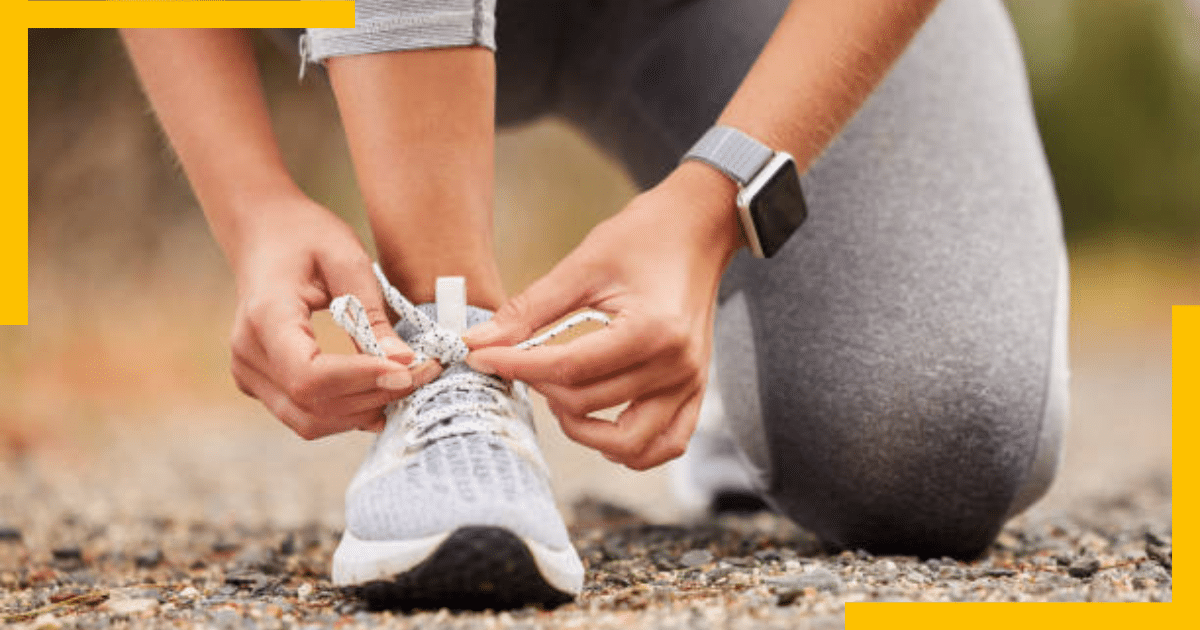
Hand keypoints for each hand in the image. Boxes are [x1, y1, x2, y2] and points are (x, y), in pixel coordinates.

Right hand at [228, 194, 441, 438]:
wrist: (263, 232)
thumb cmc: (305, 236)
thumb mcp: (347, 259)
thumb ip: (371, 313)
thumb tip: (403, 362)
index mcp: (265, 317)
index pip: (310, 375)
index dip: (361, 380)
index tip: (407, 369)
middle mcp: (248, 354)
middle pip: (313, 405)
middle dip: (374, 396)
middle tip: (423, 372)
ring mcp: (249, 374)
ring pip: (310, 421)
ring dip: (364, 410)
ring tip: (405, 380)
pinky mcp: (261, 384)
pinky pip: (305, 415)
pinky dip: (347, 412)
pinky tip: (379, 390)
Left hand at [464, 164, 742, 468]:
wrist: (698, 227)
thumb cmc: (645, 237)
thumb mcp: (582, 266)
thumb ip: (529, 310)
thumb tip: (478, 342)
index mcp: (650, 330)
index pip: (568, 368)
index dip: (516, 366)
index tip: (482, 358)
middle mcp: (675, 366)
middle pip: (588, 404)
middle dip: (540, 387)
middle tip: (518, 362)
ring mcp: (690, 384)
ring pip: (627, 443)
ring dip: (582, 429)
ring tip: (559, 394)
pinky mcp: (695, 391)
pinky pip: (665, 444)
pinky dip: (630, 448)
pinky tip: (600, 422)